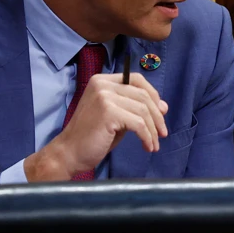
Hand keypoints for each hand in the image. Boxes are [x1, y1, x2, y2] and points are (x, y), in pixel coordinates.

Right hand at [24, 73, 168, 181]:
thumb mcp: (118, 117)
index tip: (161, 113)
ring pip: (143, 110)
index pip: (136, 79)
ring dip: (153, 129)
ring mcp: (104, 97)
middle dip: (157, 116)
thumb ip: (136, 108)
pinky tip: (147, 146)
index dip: (153, 95)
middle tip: (163, 133)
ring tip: (154, 144)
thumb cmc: (93, 136)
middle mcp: (102, 84)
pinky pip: (138, 123)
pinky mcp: (108, 112)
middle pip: (143, 95)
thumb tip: (164, 106)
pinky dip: (147, 136)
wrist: (69, 153)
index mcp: (102, 81)